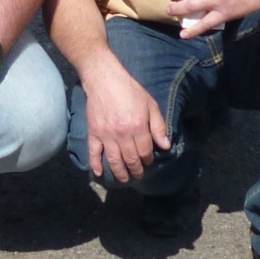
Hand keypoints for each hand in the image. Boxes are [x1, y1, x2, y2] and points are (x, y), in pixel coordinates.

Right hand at [83, 66, 171, 182]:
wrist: (104, 79)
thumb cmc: (130, 90)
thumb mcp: (150, 104)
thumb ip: (158, 126)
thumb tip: (165, 146)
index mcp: (138, 127)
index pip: (145, 151)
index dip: (148, 159)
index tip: (148, 161)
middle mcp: (123, 135)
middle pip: (131, 159)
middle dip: (136, 169)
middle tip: (138, 174)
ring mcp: (107, 135)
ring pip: (114, 161)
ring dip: (120, 173)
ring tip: (124, 179)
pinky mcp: (94, 133)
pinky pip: (94, 152)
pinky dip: (95, 164)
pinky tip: (99, 173)